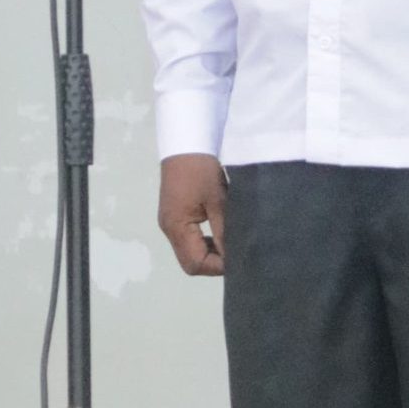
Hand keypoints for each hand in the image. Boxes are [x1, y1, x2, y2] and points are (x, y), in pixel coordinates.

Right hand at [158, 153, 226, 275]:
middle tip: (237, 252)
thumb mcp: (218, 199)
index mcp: (177, 227)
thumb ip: (224, 230)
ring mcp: (170, 221)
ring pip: (189, 250)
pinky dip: (204, 240)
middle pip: (190, 261)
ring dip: (210, 251)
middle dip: (213, 262)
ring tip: (230, 242)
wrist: (186, 141)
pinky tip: (219, 231)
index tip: (239, 257)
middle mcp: (169, 228)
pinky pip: (188, 238)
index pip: (195, 263)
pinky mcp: (174, 213)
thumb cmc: (202, 169)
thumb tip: (234, 256)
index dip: (217, 266)